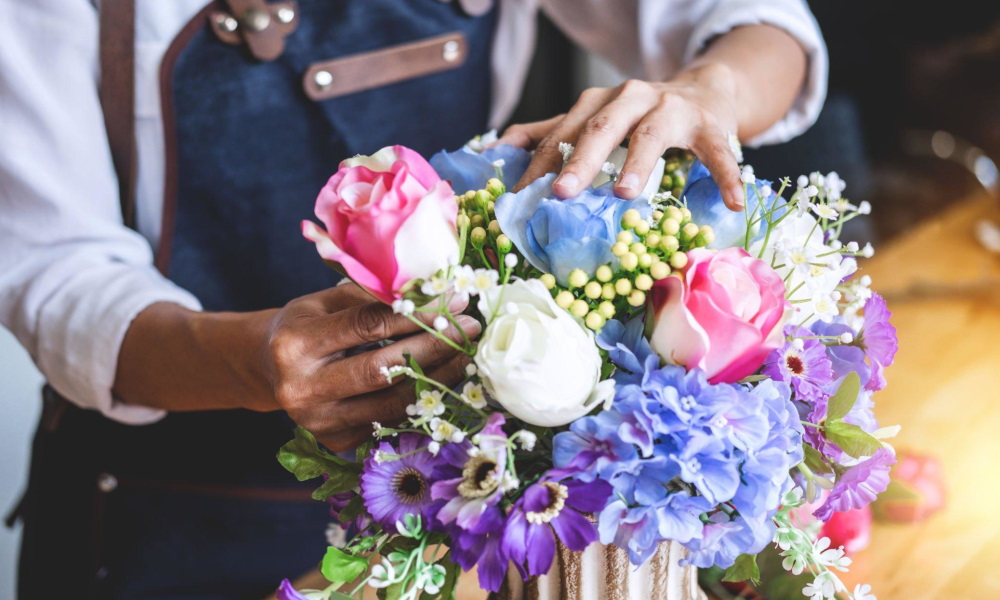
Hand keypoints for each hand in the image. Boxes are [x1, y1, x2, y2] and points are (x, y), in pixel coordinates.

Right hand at [264, 284, 479, 450]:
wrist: (268, 369)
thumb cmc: (305, 325)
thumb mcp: (324, 301)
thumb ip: (371, 297)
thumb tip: (434, 291)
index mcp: (296, 344)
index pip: (368, 326)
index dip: (417, 313)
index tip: (454, 301)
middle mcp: (302, 388)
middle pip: (382, 369)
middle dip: (434, 347)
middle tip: (469, 329)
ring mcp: (319, 422)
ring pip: (392, 403)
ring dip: (437, 379)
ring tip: (466, 355)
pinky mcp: (336, 441)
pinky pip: (390, 421)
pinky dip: (421, 400)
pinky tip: (444, 381)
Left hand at [497, 64, 744, 209]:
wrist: (705, 90)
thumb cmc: (640, 116)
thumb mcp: (594, 119)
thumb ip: (549, 132)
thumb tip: (494, 149)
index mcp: (597, 102)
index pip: (562, 133)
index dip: (539, 164)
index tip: (518, 197)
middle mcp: (631, 98)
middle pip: (600, 127)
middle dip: (579, 159)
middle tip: (561, 192)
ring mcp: (672, 109)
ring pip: (651, 134)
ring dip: (638, 164)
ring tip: (625, 194)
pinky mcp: (710, 124)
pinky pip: (717, 151)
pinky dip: (725, 175)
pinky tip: (732, 202)